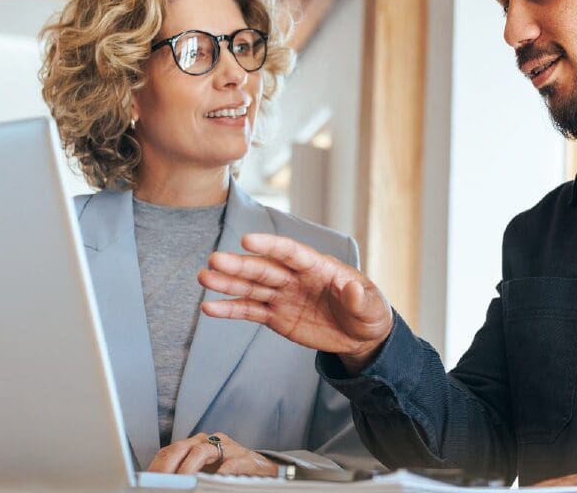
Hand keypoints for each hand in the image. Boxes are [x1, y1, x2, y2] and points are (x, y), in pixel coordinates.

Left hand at [147, 432, 278, 475]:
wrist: (263, 471)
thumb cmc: (228, 473)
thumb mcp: (204, 472)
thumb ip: (185, 475)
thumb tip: (162, 487)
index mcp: (195, 445)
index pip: (170, 451)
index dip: (158, 466)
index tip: (147, 480)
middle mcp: (209, 442)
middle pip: (182, 447)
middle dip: (168, 465)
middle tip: (161, 482)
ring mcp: (227, 448)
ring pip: (202, 450)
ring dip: (188, 468)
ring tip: (182, 483)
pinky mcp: (244, 458)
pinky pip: (229, 463)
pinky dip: (219, 472)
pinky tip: (213, 481)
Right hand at [198, 233, 393, 373]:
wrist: (361, 336)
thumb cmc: (369, 313)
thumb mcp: (373, 307)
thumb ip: (360, 298)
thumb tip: (352, 288)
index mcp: (319, 267)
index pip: (292, 252)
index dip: (270, 246)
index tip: (247, 240)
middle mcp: (296, 277)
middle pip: (265, 268)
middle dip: (240, 265)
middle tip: (214, 260)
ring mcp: (283, 296)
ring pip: (252, 287)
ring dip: (228, 283)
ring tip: (203, 278)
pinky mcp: (276, 316)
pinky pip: (250, 311)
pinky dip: (230, 309)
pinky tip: (209, 307)